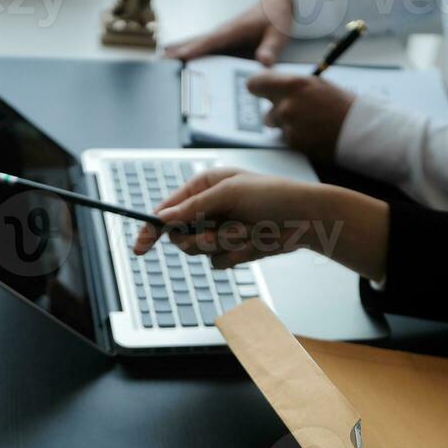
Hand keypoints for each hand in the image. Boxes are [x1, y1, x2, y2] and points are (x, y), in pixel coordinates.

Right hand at [134, 168, 389, 280]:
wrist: (307, 220)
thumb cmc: (274, 195)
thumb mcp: (230, 193)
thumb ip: (194, 206)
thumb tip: (163, 218)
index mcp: (205, 185)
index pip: (168, 209)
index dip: (152, 229)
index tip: (141, 247)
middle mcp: (209, 208)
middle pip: (179, 236)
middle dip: (196, 239)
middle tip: (215, 235)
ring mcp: (220, 230)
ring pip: (199, 252)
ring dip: (220, 245)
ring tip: (245, 234)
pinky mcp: (233, 248)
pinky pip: (219, 262)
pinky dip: (235, 255)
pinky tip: (255, 244)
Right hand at [164, 0, 291, 65]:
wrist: (280, 5)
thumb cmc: (277, 18)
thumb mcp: (278, 34)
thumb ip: (271, 49)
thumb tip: (263, 62)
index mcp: (234, 31)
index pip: (211, 42)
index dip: (195, 50)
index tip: (179, 57)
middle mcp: (224, 33)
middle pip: (198, 43)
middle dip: (180, 51)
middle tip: (161, 61)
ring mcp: (223, 37)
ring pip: (199, 45)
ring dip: (181, 52)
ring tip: (163, 60)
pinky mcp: (225, 42)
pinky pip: (206, 49)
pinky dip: (192, 53)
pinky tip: (182, 60)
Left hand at [248, 71, 353, 158]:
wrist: (356, 129)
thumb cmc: (339, 103)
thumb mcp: (314, 84)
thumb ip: (290, 86)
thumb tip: (272, 87)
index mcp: (292, 84)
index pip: (255, 84)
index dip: (258, 87)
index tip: (260, 89)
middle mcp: (286, 105)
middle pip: (265, 111)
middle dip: (276, 111)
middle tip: (294, 111)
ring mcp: (289, 126)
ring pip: (275, 126)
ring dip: (285, 124)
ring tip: (307, 122)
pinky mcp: (293, 143)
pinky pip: (286, 138)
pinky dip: (295, 137)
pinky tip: (311, 133)